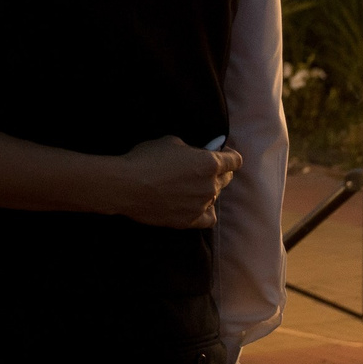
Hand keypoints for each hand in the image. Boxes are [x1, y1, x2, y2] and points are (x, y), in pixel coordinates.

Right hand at [114, 136, 241, 229]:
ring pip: (215, 196)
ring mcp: (202, 205)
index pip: (235, 160)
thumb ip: (190, 150)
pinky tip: (197, 205)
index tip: (222, 153)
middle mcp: (211, 186)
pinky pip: (209, 217)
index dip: (229, 155)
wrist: (127, 186)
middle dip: (219, 172)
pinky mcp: (190, 221)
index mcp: (210, 163)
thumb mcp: (170, 142)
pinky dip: (206, 210)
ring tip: (190, 186)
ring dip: (207, 189)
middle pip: (227, 178)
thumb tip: (194, 154)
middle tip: (203, 168)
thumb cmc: (146, 159)